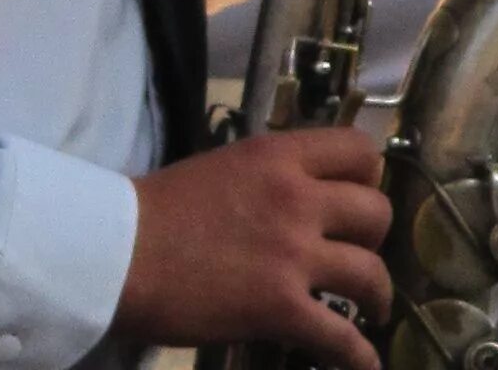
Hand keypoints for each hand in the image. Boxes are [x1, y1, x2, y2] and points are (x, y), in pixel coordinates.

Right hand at [114, 128, 393, 369]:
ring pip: (372, 273)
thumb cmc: (156, 210)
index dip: (368, 176)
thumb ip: (267, 178)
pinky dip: (360, 356)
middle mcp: (298, 199)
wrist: (119, 253)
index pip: (359, 150)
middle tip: (358, 252)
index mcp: (278, 157)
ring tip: (373, 309)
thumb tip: (292, 198)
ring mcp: (293, 254)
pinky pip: (343, 337)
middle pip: (376, 212)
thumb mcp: (222, 168)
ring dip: (378, 295)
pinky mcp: (282, 307)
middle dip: (375, 237)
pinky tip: (364, 363)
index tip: (357, 197)